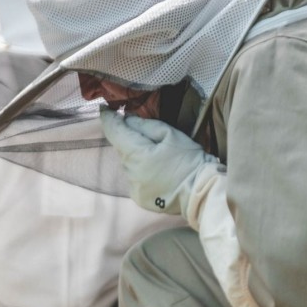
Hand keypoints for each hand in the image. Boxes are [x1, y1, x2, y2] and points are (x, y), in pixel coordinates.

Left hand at [101, 108, 217, 213]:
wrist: (201, 192)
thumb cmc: (189, 160)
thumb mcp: (170, 134)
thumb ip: (144, 125)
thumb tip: (127, 119)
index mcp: (136, 154)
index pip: (113, 131)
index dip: (108, 118)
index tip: (105, 109)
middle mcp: (129, 172)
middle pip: (122, 148)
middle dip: (129, 139)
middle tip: (148, 136)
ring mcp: (132, 187)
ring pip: (128, 164)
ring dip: (136, 157)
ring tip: (157, 157)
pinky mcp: (138, 198)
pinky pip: (134, 179)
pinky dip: (141, 173)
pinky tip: (157, 173)